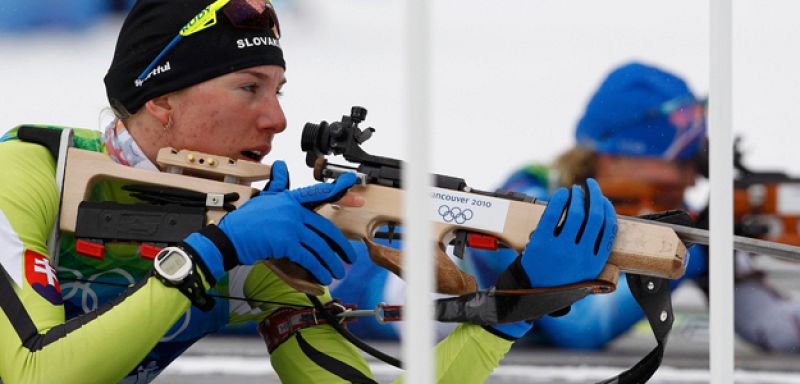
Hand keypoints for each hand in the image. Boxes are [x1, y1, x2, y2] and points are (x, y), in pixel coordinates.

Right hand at [184, 160, 358, 284]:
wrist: (228, 239)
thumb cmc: (245, 221)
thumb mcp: (263, 198)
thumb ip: (277, 184)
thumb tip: (280, 165)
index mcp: (289, 199)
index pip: (317, 193)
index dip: (337, 190)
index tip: (354, 188)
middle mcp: (291, 210)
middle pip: (324, 228)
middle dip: (340, 245)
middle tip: (349, 256)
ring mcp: (289, 226)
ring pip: (319, 246)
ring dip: (331, 262)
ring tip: (337, 272)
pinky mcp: (285, 242)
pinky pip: (308, 257)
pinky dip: (318, 269)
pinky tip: (324, 277)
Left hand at [489, 178, 616, 338]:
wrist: (531, 295)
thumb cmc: (559, 283)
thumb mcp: (586, 277)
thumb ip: (595, 255)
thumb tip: (605, 223)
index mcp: (595, 263)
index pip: (609, 228)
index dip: (608, 209)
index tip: (604, 200)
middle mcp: (580, 255)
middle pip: (594, 216)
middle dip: (595, 195)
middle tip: (592, 185)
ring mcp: (560, 248)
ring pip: (575, 213)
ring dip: (577, 196)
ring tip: (575, 190)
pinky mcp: (541, 242)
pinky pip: (553, 214)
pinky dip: (559, 200)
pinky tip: (562, 193)